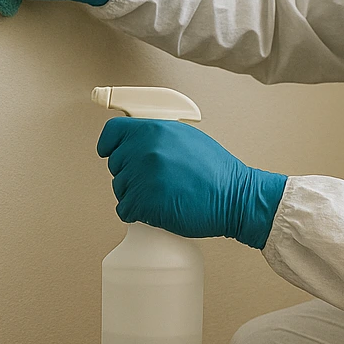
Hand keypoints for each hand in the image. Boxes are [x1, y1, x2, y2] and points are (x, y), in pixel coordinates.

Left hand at [97, 118, 288, 248]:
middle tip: (156, 179)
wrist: (234, 197)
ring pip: (120, 189)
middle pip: (115, 164)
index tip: (108, 151)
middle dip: (131, 173)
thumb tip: (135, 141)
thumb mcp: (185, 137)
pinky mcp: (145, 203)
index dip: (109, 145)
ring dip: (136, 195)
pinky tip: (159, 208)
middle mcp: (145, 150)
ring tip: (163, 193)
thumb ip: (157, 135)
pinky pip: (125, 210)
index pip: (112, 133)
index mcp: (154, 130)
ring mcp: (144, 177)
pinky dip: (138, 214)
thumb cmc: (216, 172)